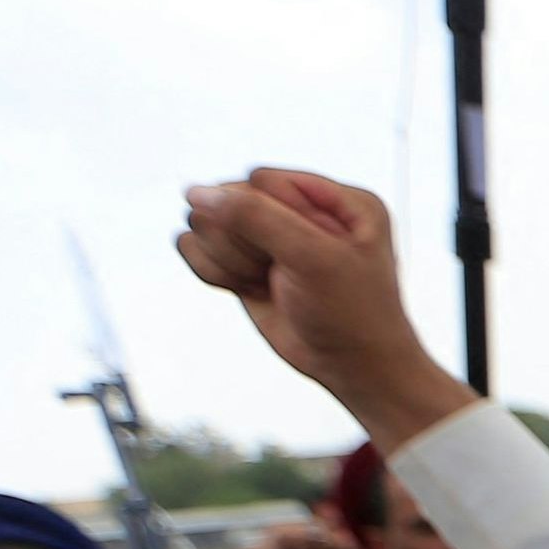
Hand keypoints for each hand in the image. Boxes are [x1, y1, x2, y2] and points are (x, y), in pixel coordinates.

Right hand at [176, 169, 475, 449]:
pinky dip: (214, 271)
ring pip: (206, 222)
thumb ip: (256, 218)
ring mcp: (269, 236)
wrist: (353, 369)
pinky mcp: (245, 261)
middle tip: (278, 274)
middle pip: (227, 198)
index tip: (292, 256)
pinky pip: (196, 247)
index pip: (261, 180)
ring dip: (230, 260)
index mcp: (337, 199)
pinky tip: (249, 289)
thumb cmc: (352, 313)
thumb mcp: (314, 258)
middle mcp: (302, 210)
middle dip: (243, 242)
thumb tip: (197, 192)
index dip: (264, 218)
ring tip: (268, 284)